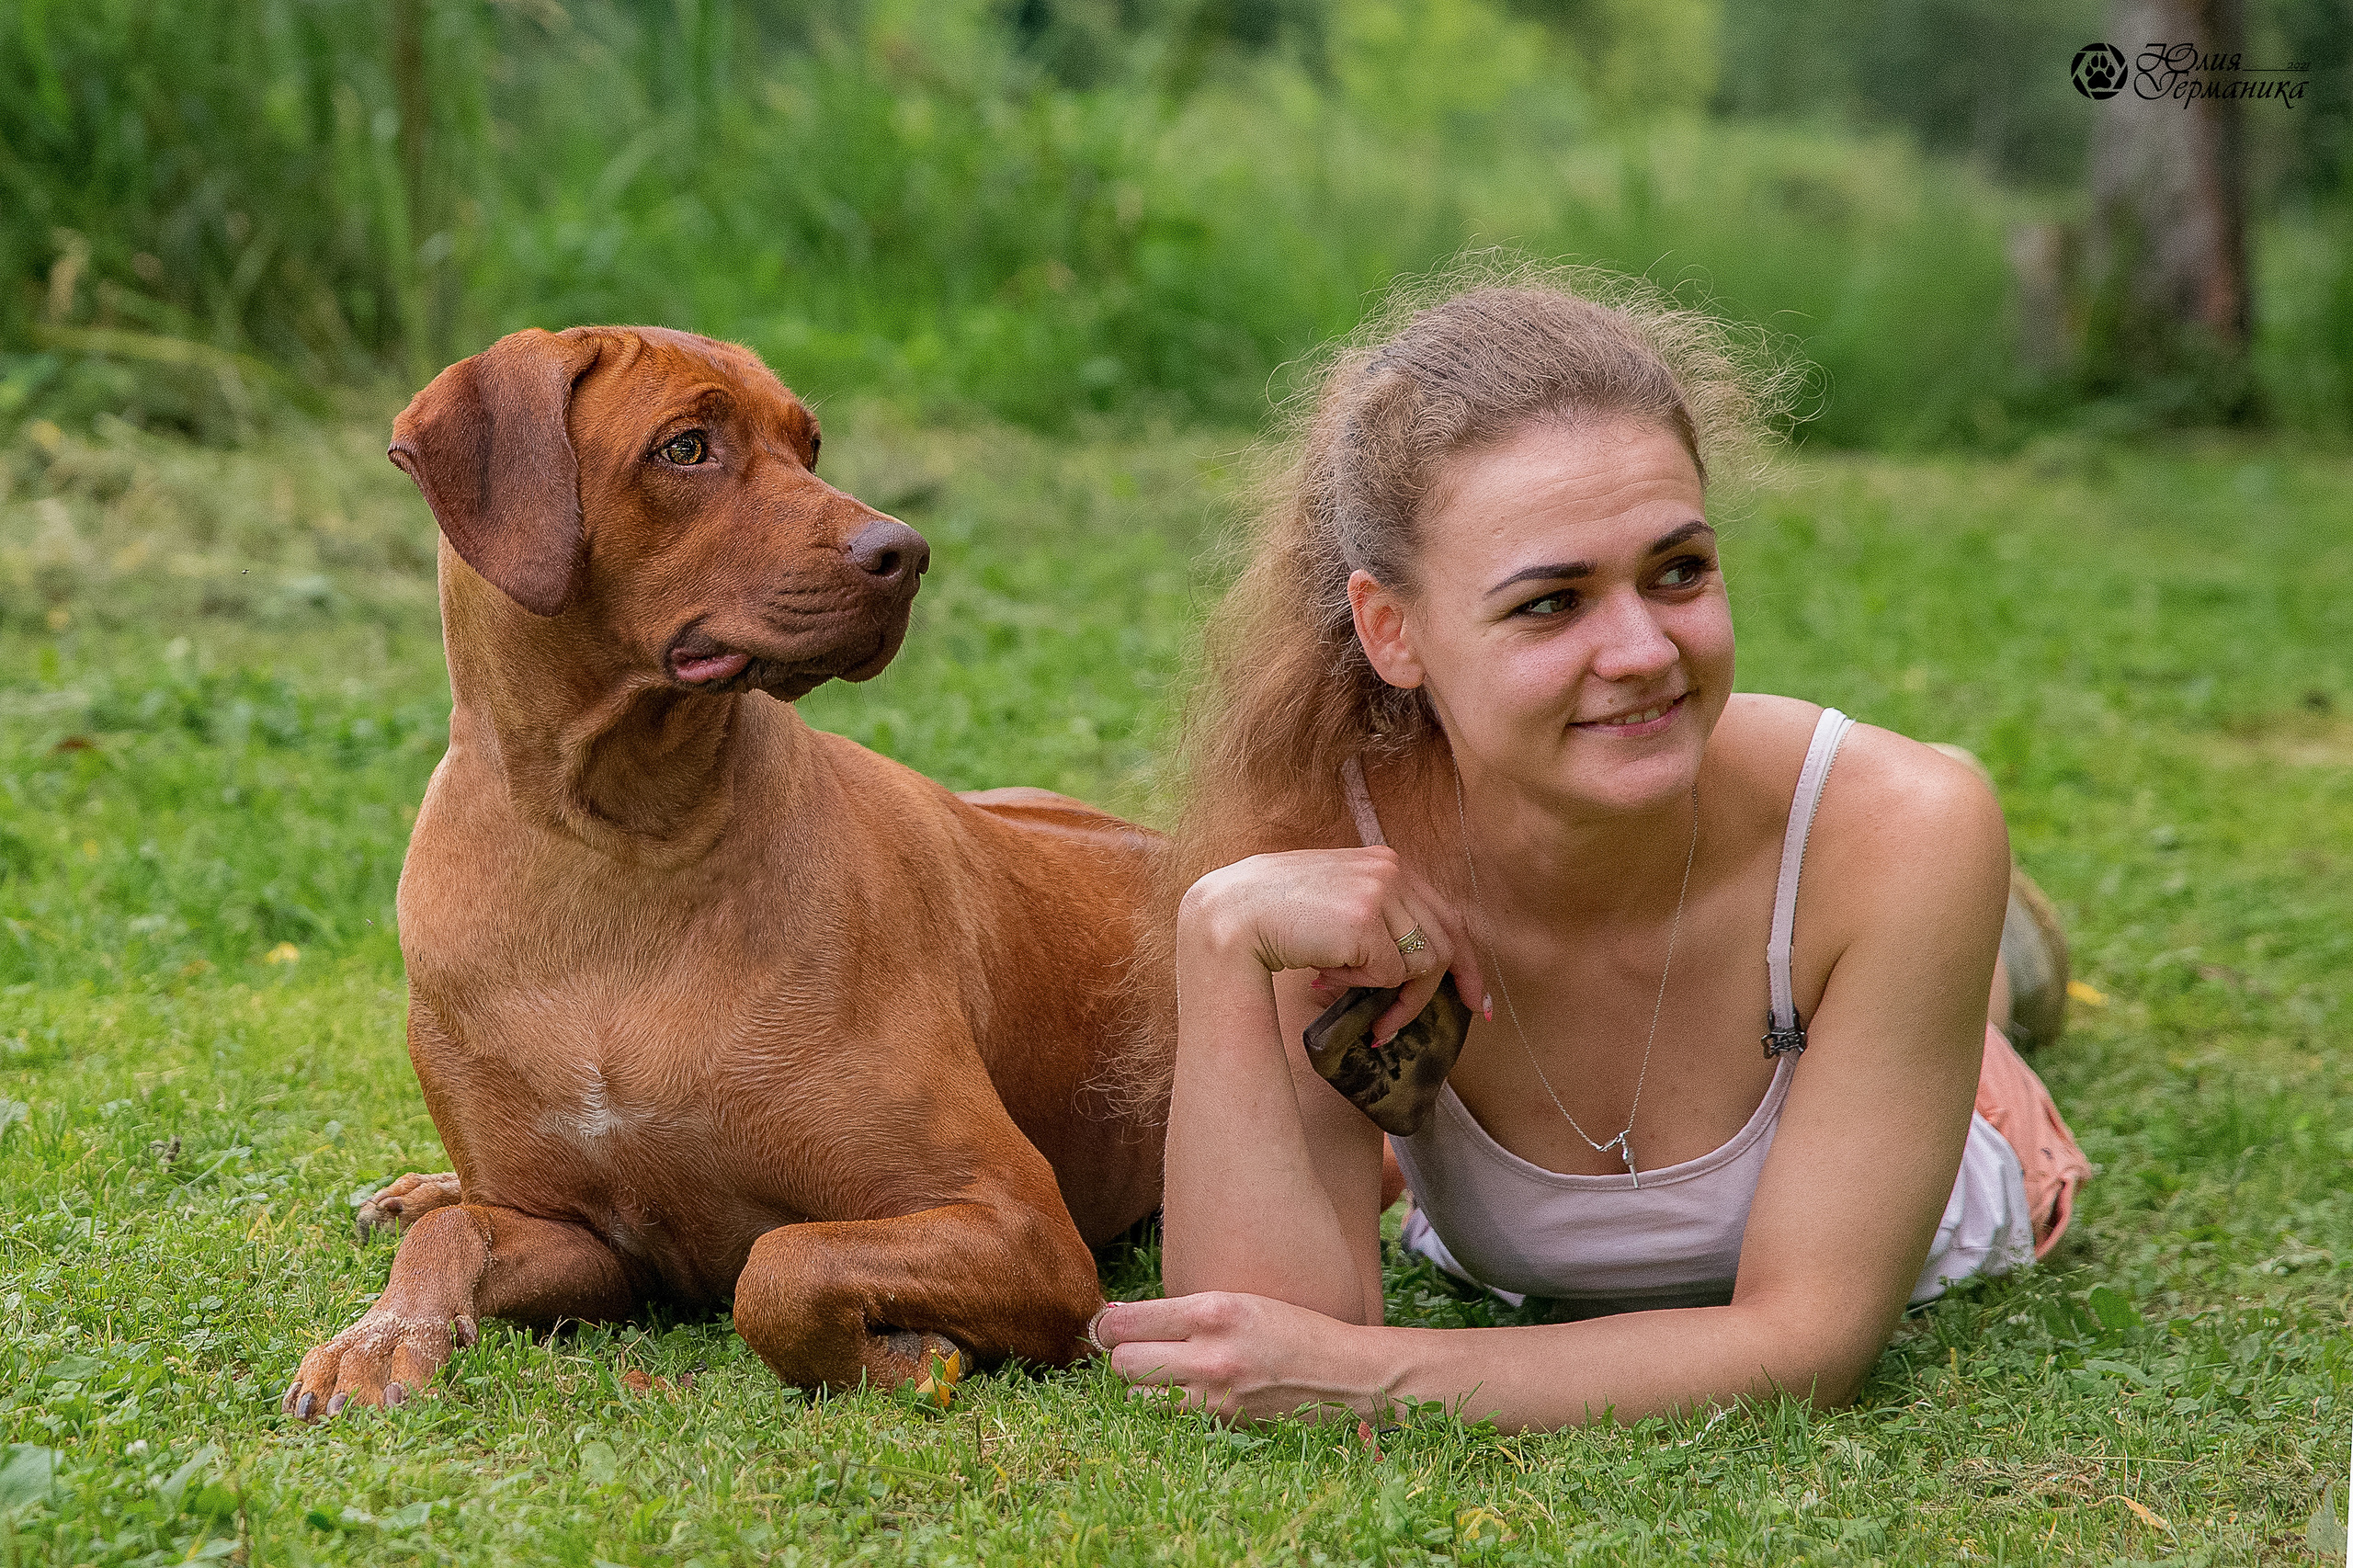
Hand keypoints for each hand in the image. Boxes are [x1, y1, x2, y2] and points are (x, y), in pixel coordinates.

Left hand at [1097, 1292, 1380, 1422]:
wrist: (1346, 1374)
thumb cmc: (1291, 1328)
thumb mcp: (1240, 1301)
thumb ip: (1185, 1310)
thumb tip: (1119, 1318)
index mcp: (1215, 1309)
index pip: (1127, 1321)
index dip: (1107, 1325)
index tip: (1107, 1325)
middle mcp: (1211, 1353)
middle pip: (1123, 1361)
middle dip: (1120, 1354)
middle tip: (1132, 1348)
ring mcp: (1216, 1395)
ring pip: (1136, 1395)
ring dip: (1140, 1384)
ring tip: (1160, 1371)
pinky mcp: (1224, 1424)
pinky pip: (1169, 1416)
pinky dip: (1166, 1405)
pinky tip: (1184, 1391)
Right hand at [1181, 848, 1485, 1043]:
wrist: (1230, 915)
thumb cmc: (1272, 914)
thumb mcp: (1335, 904)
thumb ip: (1375, 918)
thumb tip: (1415, 965)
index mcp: (1385, 862)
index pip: (1446, 915)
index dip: (1467, 963)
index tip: (1478, 1004)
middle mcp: (1390, 870)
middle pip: (1443, 944)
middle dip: (1427, 996)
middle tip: (1392, 1029)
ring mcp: (1380, 892)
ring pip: (1422, 963)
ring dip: (1387, 994)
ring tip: (1335, 989)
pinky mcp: (1366, 921)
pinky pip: (1389, 974)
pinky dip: (1360, 987)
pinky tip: (1321, 976)